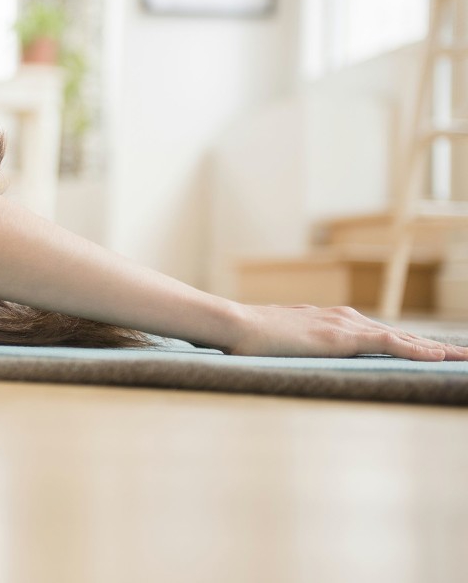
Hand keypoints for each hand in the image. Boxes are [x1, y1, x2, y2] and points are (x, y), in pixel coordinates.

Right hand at [223, 304, 467, 360]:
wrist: (234, 324)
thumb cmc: (248, 337)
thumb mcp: (280, 341)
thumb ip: (298, 343)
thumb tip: (298, 350)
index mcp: (331, 322)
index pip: (381, 335)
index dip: (411, 344)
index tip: (436, 354)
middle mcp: (344, 319)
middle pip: (400, 335)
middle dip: (436, 348)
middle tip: (466, 356)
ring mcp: (343, 326)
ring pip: (402, 338)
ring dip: (436, 350)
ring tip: (465, 358)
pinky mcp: (341, 338)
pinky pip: (388, 344)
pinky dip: (416, 350)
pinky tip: (438, 358)